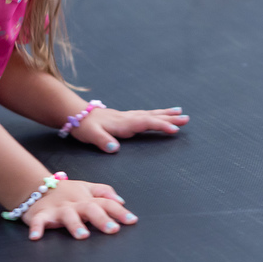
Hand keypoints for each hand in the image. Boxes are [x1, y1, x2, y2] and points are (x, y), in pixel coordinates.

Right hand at [21, 179, 136, 240]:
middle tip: (112, 229)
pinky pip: (38, 221)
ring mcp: (58, 209)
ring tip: (83, 236)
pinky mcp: (41, 214)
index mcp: (87, 198)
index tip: (132, 221)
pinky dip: (36, 228)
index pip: (106, 203)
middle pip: (90, 208)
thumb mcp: (87, 188)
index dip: (119, 211)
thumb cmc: (66, 192)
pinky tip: (35, 237)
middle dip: (101, 219)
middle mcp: (75, 203)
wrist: (36, 186)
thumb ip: (104, 193)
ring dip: (75, 225)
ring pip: (68, 215)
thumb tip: (122, 202)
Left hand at [70, 106, 188, 152]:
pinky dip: (156, 114)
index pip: (145, 123)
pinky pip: (145, 115)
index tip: (174, 130)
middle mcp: (128, 118)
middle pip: (152, 117)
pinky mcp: (125, 118)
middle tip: (186, 118)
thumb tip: (114, 148)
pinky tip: (160, 114)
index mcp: (123, 123)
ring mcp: (127, 117)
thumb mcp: (91, 135)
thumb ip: (102, 141)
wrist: (75, 114)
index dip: (160, 126)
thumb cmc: (83, 126)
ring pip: (150, 114)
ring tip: (180, 113)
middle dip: (170, 118)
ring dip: (166, 114)